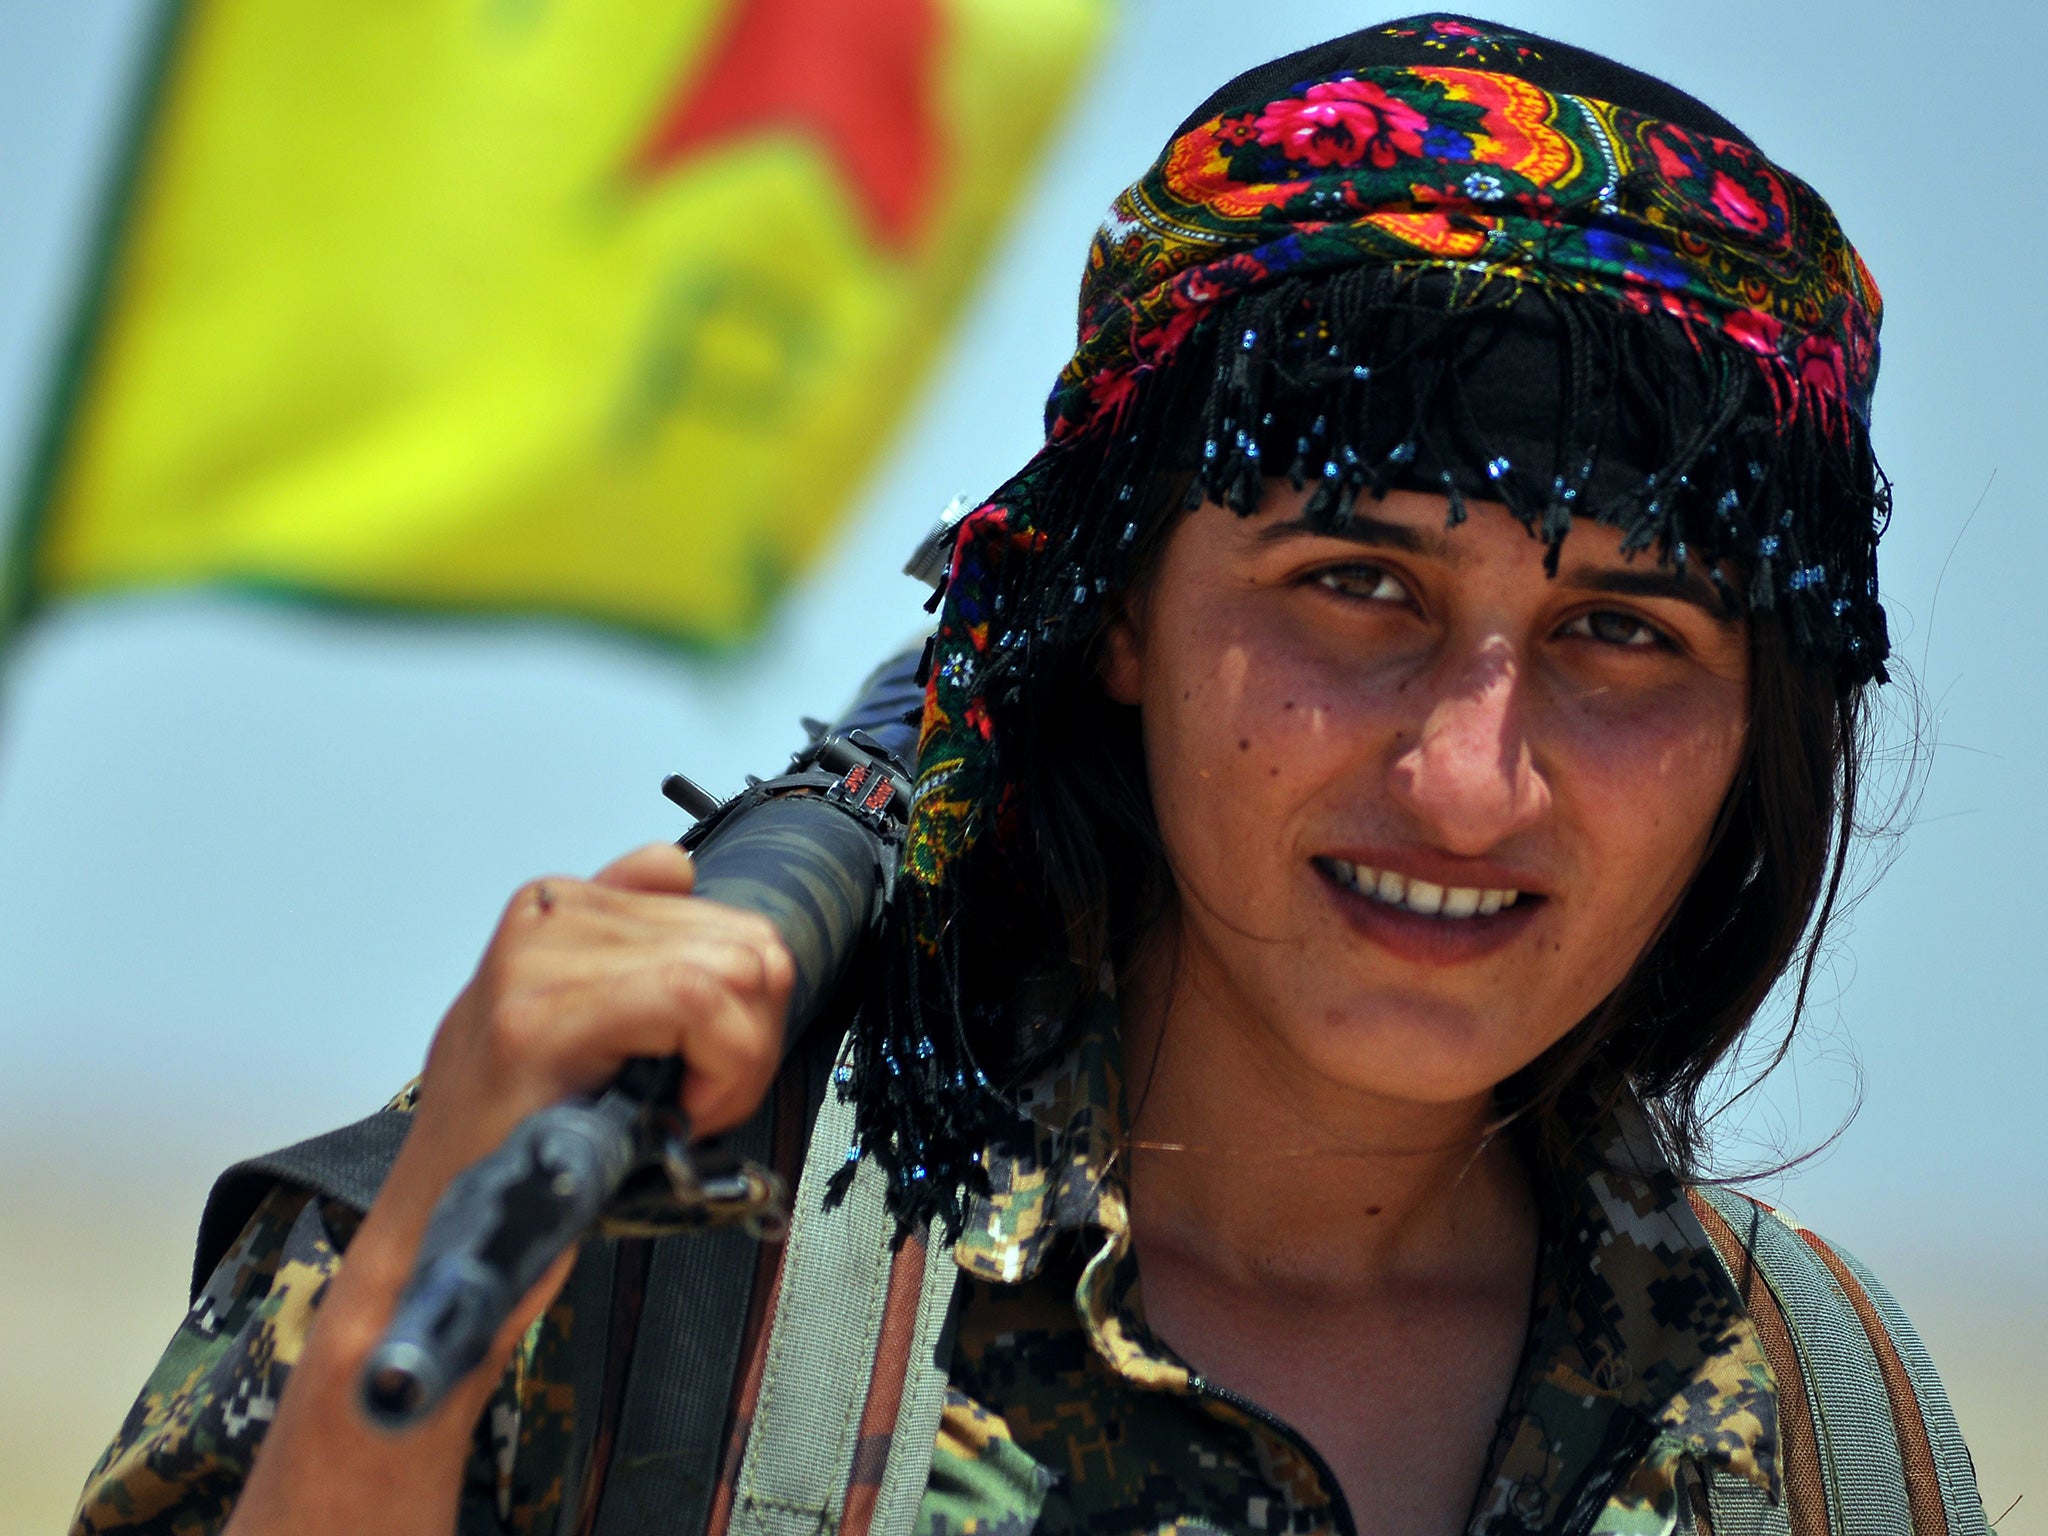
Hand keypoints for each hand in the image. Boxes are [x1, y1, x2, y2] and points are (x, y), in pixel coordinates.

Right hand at [226, 844, 792, 1534]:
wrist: (442, 1232)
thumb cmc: (529, 1137)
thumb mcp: (586, 1020)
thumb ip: (636, 942)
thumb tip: (677, 867)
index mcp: (563, 905)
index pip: (733, 922)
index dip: (751, 1008)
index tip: (710, 1070)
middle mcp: (547, 914)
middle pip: (748, 945)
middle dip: (750, 1039)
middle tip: (692, 1101)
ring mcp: (534, 960)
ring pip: (735, 971)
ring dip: (735, 1063)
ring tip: (671, 1107)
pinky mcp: (533, 1018)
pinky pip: (696, 1000)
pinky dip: (719, 1068)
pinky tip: (671, 1110)